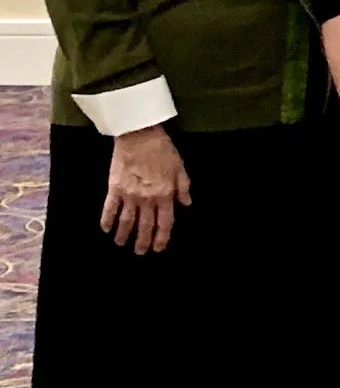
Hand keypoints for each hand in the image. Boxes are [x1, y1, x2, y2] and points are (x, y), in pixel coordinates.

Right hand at [101, 126, 190, 254]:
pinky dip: (107, 220)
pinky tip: (106, 229)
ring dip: (124, 235)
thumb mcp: (180, 167)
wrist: (139, 136)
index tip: (158, 247)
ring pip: (126, 221)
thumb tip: (186, 204)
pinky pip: (109, 209)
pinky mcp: (114, 188)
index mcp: (165, 194)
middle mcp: (147, 198)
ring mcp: (129, 195)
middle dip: (142, 241)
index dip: (162, 237)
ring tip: (121, 243)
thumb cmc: (162, 150)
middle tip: (140, 252)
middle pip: (145, 226)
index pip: (165, 222)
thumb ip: (183, 187)